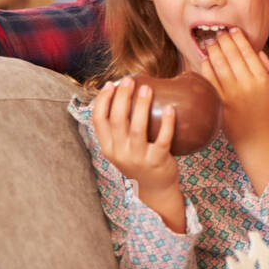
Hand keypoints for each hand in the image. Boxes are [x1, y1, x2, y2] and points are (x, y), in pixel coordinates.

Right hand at [91, 77, 184, 230]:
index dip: (103, 100)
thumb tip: (122, 96)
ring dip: (142, 105)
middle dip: (122, 97)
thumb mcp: (121, 148)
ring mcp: (138, 157)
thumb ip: (118, 130)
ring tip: (148, 88)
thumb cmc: (138, 161)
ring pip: (137, 127)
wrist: (155, 188)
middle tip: (130, 80)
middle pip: (117, 120)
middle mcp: (119, 153)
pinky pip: (162, 139)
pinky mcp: (157, 160)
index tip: (111, 84)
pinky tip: (171, 108)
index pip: (98, 120)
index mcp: (108, 147)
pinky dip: (167, 122)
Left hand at [197, 28, 268, 148]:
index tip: (233, 30)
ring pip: (219, 64)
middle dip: (224, 40)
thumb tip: (258, 52)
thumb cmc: (268, 112)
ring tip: (211, 42)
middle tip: (219, 32)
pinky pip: (210, 79)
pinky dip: (206, 66)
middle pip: (232, 55)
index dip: (239, 38)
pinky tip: (205, 59)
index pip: (248, 52)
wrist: (257, 137)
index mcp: (262, 79)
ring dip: (213, 50)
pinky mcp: (219, 101)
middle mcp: (247, 84)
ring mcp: (232, 93)